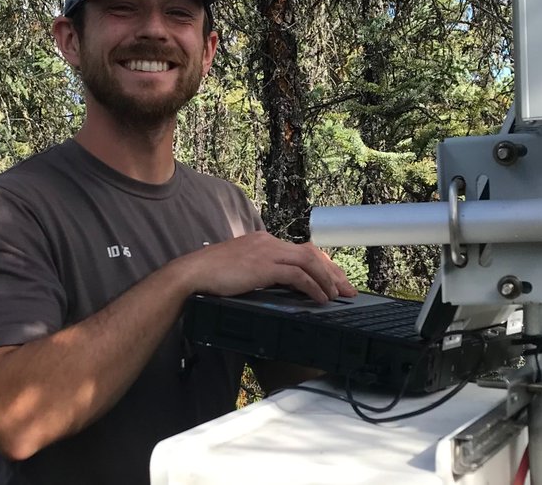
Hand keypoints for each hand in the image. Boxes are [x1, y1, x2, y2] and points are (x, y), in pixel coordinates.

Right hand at [172, 231, 356, 302]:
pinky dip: (313, 287)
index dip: (322, 265)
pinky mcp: (264, 266)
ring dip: (327, 280)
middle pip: (312, 253)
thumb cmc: (211, 275)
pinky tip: (320, 299)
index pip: (302, 250)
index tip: (334, 280)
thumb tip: (276, 285)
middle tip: (348, 289)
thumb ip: (259, 270)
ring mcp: (267, 252)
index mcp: (264, 240)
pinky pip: (298, 276)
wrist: (193, 273)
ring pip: (309, 262)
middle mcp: (269, 241)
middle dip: (333, 272)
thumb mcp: (240, 268)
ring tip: (336, 296)